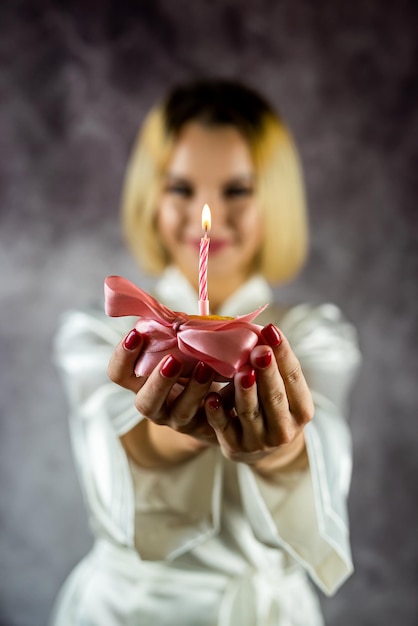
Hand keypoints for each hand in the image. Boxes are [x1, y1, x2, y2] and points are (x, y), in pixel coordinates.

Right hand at [107, 329, 219, 466]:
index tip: (136, 333)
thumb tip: (176, 315)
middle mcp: (155, 405)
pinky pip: (211, 420)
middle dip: (158, 381)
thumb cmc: (189, 369)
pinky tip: (231, 387)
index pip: (119, 374)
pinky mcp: (205, 428)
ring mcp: (179, 420)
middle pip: (145, 402)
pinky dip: (220, 403)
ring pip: (181, 412)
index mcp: (141, 384)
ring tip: (206, 367)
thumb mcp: (178, 353)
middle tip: (172, 360)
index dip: (122, 356)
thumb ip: (173, 338)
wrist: (213, 408)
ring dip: (193, 389)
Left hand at [204, 324, 313, 473]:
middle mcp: (284, 429)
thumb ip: (274, 365)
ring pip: (250, 412)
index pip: (294, 378)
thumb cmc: (273, 405)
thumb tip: (262, 330)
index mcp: (301, 411)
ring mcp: (258, 441)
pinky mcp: (234, 446)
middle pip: (275, 397)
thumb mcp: (282, 389)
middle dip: (267, 373)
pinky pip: (224, 428)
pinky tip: (211, 397)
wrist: (264, 447)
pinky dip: (218, 413)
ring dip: (245, 391)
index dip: (283, 354)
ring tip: (241, 372)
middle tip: (259, 351)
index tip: (272, 330)